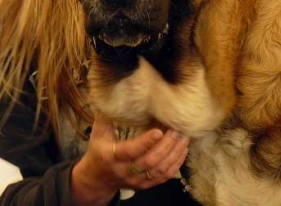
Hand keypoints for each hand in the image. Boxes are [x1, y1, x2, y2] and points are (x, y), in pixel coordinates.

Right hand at [71, 115, 189, 205]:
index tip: (159, 130)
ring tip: (183, 138)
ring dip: (174, 154)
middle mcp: (124, 170)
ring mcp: (136, 180)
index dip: (145, 142)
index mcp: (111, 156)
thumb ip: (106, 116)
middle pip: (149, 161)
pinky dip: (175, 164)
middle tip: (177, 130)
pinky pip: (163, 177)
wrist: (97, 179)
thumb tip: (112, 94)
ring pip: (159, 170)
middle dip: (166, 146)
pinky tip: (182, 150)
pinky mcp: (144, 185)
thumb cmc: (99, 150)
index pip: (130, 151)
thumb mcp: (98, 133)